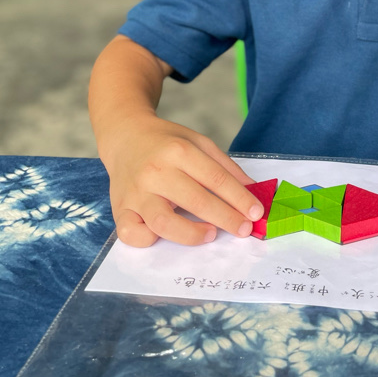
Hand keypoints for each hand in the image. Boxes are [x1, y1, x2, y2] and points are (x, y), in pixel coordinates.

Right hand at [105, 113, 263, 247]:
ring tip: (210, 234)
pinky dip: (148, 240)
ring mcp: (136, 192)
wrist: (125, 136)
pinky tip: (164, 235)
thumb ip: (225, 167)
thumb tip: (252, 192)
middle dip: (226, 218)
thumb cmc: (166, 142)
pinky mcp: (120, 209)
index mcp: (179, 151)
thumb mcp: (198, 142)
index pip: (216, 179)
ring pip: (163, 222)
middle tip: (244, 229)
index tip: (257, 213)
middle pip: (196, 201)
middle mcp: (156, 172)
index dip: (240, 198)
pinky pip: (131, 234)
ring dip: (192, 234)